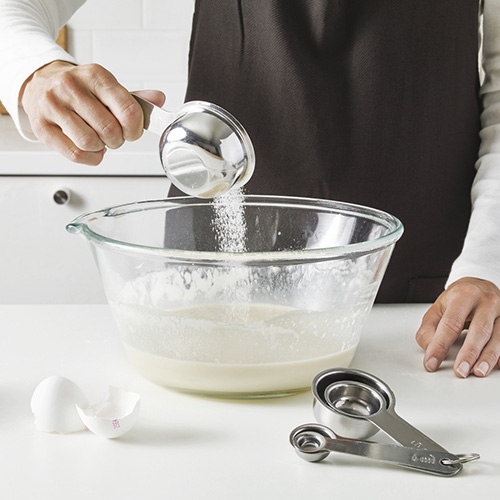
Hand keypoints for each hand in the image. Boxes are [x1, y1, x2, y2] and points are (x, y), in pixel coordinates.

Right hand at [20, 61, 164, 164]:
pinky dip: (88, 157)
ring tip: (97, 138)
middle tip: (112, 136)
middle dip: (117, 140)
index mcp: (96, 76)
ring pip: (90, 143)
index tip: (131, 131)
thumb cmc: (79, 90)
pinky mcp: (41, 126)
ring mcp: (53, 105)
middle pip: (110, 130)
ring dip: (100, 148)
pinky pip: (75, 154)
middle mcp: (71, 86)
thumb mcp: (107, 88)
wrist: (40, 84)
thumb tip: (158, 99)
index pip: (129, 111)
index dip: (135, 130)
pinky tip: (87, 148)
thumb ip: (135, 99)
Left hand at [415, 277, 499, 377]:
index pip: (451, 323)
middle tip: (460, 371)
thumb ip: (428, 329)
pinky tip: (496, 366)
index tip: (432, 361)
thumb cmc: (458, 299)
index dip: (440, 345)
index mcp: (463, 295)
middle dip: (469, 353)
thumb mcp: (437, 308)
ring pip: (497, 337)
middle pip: (479, 330)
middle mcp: (486, 302)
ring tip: (477, 372)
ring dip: (487, 357)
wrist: (480, 286)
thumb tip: (429, 349)